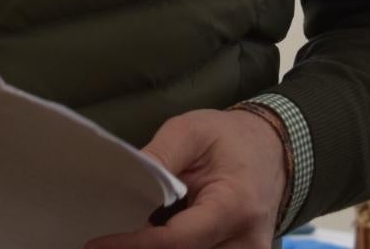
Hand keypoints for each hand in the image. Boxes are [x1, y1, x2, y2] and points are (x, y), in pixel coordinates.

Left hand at [83, 107, 285, 248]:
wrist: (272, 152)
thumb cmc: (229, 139)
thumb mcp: (190, 132)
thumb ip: (159, 158)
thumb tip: (123, 182)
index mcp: (234, 207)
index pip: (177, 240)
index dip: (134, 244)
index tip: (97, 242)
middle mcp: (245, 243)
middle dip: (142, 247)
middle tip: (108, 236)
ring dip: (158, 248)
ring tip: (130, 232)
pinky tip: (153, 235)